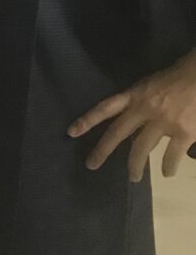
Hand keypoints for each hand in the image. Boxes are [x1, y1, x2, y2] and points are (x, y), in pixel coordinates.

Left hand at [68, 49, 195, 180]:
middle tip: (91, 165)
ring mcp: (164, 122)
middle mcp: (145, 108)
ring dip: (135, 166)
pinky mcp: (184, 133)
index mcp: (136, 94)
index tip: (71, 132)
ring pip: (142, 149)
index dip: (88, 120)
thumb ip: (139, 101)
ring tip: (133, 178)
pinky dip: (168, 166)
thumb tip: (132, 123)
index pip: (105, 107)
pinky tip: (167, 173)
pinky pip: (171, 156)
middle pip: (118, 133)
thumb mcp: (151, 85)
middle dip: (102, 150)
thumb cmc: (178, 76)